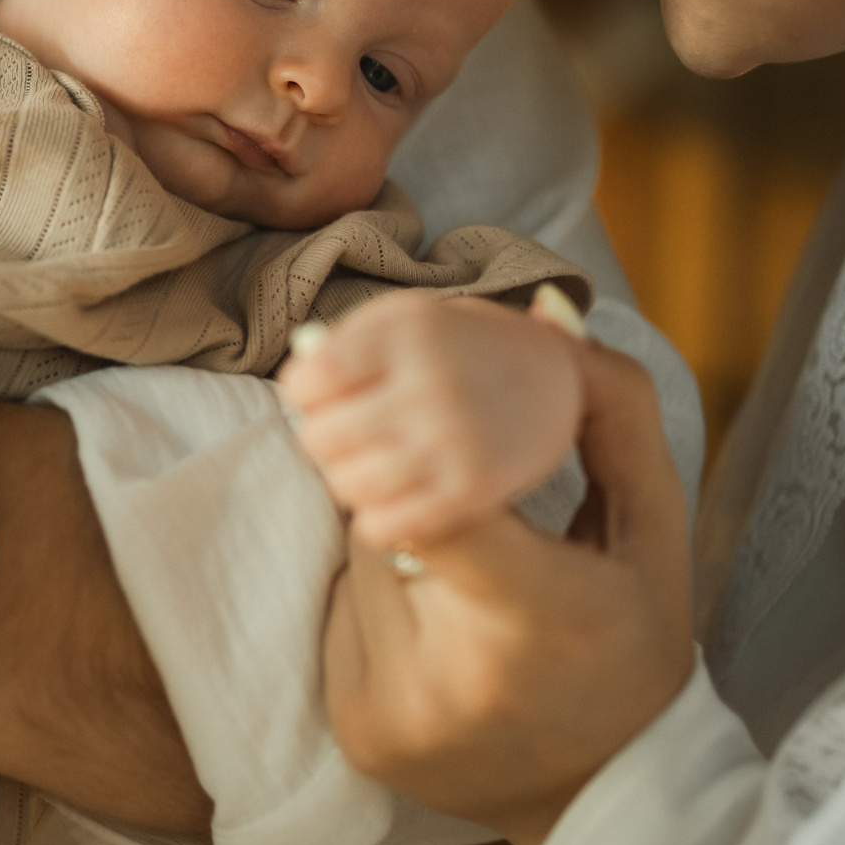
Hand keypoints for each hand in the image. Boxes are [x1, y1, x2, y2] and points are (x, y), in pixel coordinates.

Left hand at [282, 292, 584, 550]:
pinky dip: (374, 520)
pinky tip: (389, 497)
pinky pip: (385, 526)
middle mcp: (430, 386)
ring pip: (346, 487)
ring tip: (369, 462)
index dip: (304, 394)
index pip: (306, 383)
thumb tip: (296, 388)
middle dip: (323, 438)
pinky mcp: (472, 491)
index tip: (326, 394)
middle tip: (349, 433)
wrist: (549, 374)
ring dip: (346, 479)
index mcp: (406, 333)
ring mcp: (453, 441)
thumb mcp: (400, 318)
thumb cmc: (453, 346)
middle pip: (319, 440)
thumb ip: (341, 344)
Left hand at [321, 339, 693, 844]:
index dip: (409, 437)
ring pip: (358, 558)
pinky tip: (435, 625)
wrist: (601, 799)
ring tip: (460, 573)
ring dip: (391, 532)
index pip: (446, 509)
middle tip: (408, 438)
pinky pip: (342, 610)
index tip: (381, 380)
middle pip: (389, 516)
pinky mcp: (354, 729)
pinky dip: (376, 595)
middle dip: (400, 469)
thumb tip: (541, 308)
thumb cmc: (631, 645)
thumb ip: (609, 410)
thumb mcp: (653, 529)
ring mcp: (392, 713)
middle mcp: (454, 680)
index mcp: (541, 624)